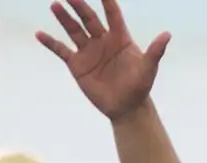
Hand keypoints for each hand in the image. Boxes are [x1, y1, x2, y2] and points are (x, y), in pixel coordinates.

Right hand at [36, 0, 170, 120]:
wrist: (126, 107)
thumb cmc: (140, 87)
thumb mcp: (148, 69)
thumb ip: (155, 51)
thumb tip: (167, 35)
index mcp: (120, 38)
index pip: (112, 14)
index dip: (107, 1)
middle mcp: (103, 41)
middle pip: (89, 18)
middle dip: (80, 6)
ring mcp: (89, 52)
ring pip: (74, 30)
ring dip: (64, 18)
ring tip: (55, 5)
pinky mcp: (77, 65)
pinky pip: (61, 50)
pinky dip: (50, 42)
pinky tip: (39, 34)